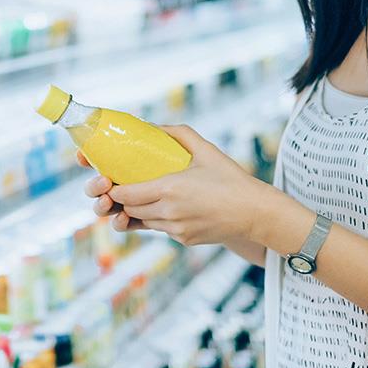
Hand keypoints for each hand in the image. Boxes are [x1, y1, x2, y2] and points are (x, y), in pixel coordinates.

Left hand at [80, 125, 271, 245]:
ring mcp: (176, 229)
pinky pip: (161, 229)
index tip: (112, 179)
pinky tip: (167, 206)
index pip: (125, 194)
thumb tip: (153, 127)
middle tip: (122, 185)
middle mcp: (168, 212)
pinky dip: (158, 219)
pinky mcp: (184, 240)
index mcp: (169, 189)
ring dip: (138, 210)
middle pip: (130, 209)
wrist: (255, 212)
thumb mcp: (205, 149)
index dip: (114, 189)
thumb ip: (178, 134)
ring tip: (141, 196)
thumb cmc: (231, 178)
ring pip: (143, 221)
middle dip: (123, 199)